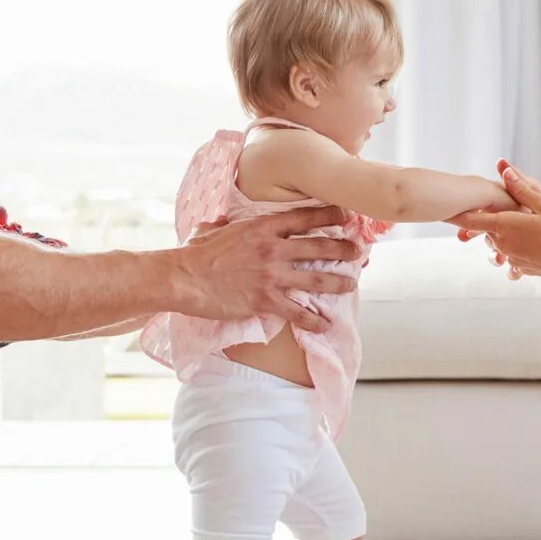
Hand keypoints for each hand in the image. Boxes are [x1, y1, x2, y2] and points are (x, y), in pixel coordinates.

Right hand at [174, 206, 362, 333]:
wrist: (183, 277)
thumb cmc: (194, 253)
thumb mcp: (212, 229)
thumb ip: (226, 224)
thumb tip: (224, 221)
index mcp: (261, 227)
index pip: (304, 217)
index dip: (329, 214)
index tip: (345, 214)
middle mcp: (272, 248)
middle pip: (318, 246)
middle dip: (342, 248)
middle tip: (357, 252)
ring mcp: (270, 275)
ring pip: (315, 278)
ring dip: (337, 282)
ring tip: (352, 285)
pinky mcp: (264, 300)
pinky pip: (296, 311)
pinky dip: (313, 320)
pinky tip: (325, 325)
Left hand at [448, 162, 540, 285]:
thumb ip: (521, 187)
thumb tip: (502, 167)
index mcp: (506, 227)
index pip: (470, 220)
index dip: (455, 212)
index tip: (442, 207)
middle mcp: (504, 245)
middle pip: (485, 229)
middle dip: (489, 218)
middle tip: (508, 208)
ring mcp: (512, 259)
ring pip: (497, 242)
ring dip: (503, 234)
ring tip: (526, 226)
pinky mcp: (522, 269)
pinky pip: (510, 257)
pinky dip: (515, 249)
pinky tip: (531, 244)